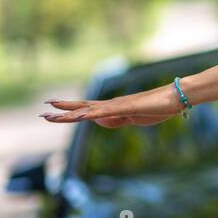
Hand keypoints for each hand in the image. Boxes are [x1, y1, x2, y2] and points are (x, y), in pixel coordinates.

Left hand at [41, 84, 183, 128]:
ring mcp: (117, 106)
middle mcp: (112, 105)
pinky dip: (89, 114)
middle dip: (62, 110)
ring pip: (88, 110)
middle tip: (42, 112)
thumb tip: (104, 121)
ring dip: (69, 113)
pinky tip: (77, 116)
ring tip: (51, 116)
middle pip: (82, 107)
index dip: (70, 109)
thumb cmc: (159, 107)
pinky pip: (103, 113)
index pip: (87, 109)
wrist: (175, 97)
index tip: (53, 109)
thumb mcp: (136, 118)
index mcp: (114, 108)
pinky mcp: (125, 108)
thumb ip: (120, 119)